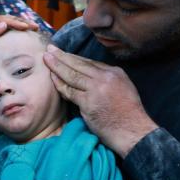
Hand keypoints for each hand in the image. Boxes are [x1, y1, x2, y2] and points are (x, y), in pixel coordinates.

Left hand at [0, 15, 37, 59]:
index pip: (3, 20)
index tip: (27, 27)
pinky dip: (17, 30)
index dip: (16, 22)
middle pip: (8, 19)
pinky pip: (8, 29)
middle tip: (35, 27)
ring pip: (9, 23)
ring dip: (22, 24)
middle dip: (22, 21)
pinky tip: (26, 33)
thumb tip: (4, 24)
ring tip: (34, 28)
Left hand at [43, 46, 157, 155]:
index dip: (74, 58)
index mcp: (115, 72)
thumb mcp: (124, 89)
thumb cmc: (129, 115)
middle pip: (79, 64)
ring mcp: (96, 89)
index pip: (90, 62)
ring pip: (72, 74)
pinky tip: (52, 78)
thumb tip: (92, 77)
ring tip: (46, 58)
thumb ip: (108, 81)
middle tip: (50, 49)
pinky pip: (69, 90)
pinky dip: (59, 84)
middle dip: (62, 56)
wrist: (134, 131)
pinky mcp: (88, 102)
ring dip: (57, 65)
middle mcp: (106, 77)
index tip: (64, 54)